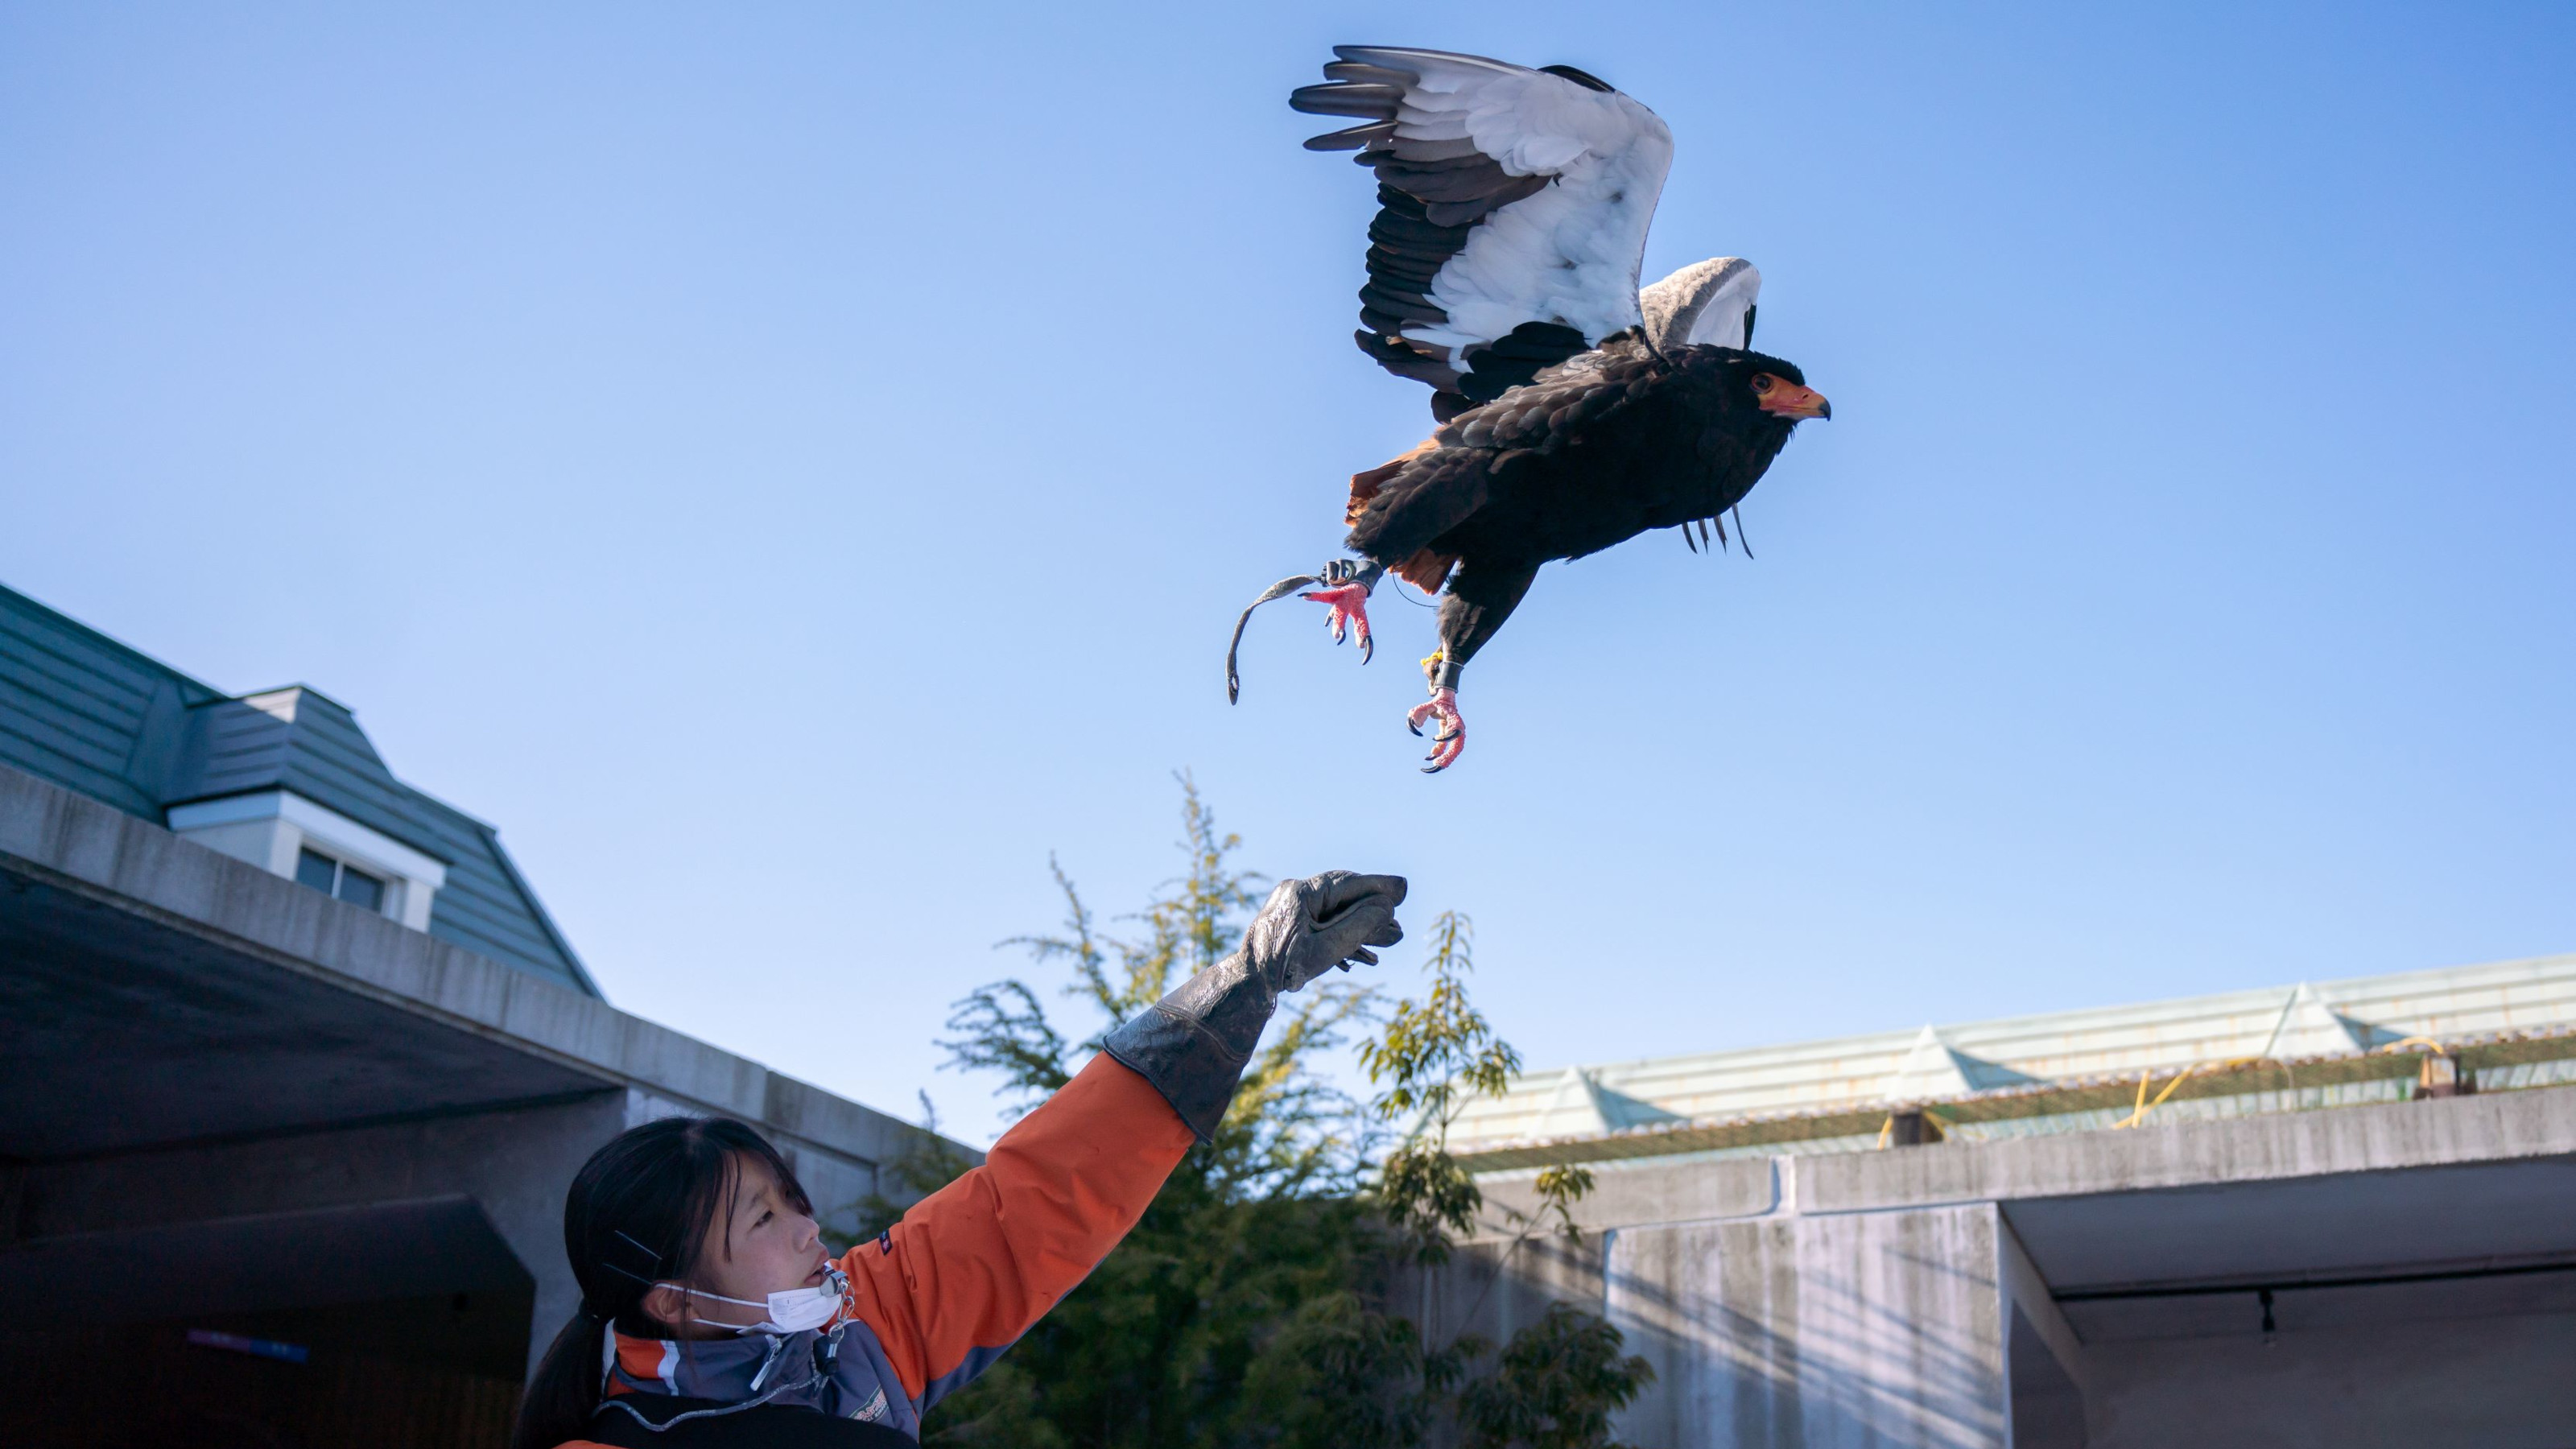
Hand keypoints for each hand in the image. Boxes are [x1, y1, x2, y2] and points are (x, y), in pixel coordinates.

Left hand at [1242, 871, 1407, 993]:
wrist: (1248, 985)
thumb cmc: (1283, 968)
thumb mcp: (1327, 948)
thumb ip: (1359, 925)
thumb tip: (1386, 907)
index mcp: (1299, 892)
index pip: (1347, 883)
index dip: (1377, 886)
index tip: (1402, 888)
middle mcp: (1294, 894)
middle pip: (1342, 896)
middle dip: (1372, 909)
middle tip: (1398, 914)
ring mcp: (1291, 908)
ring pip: (1335, 912)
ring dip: (1360, 926)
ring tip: (1390, 937)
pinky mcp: (1290, 924)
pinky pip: (1323, 924)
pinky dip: (1343, 935)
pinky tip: (1363, 956)